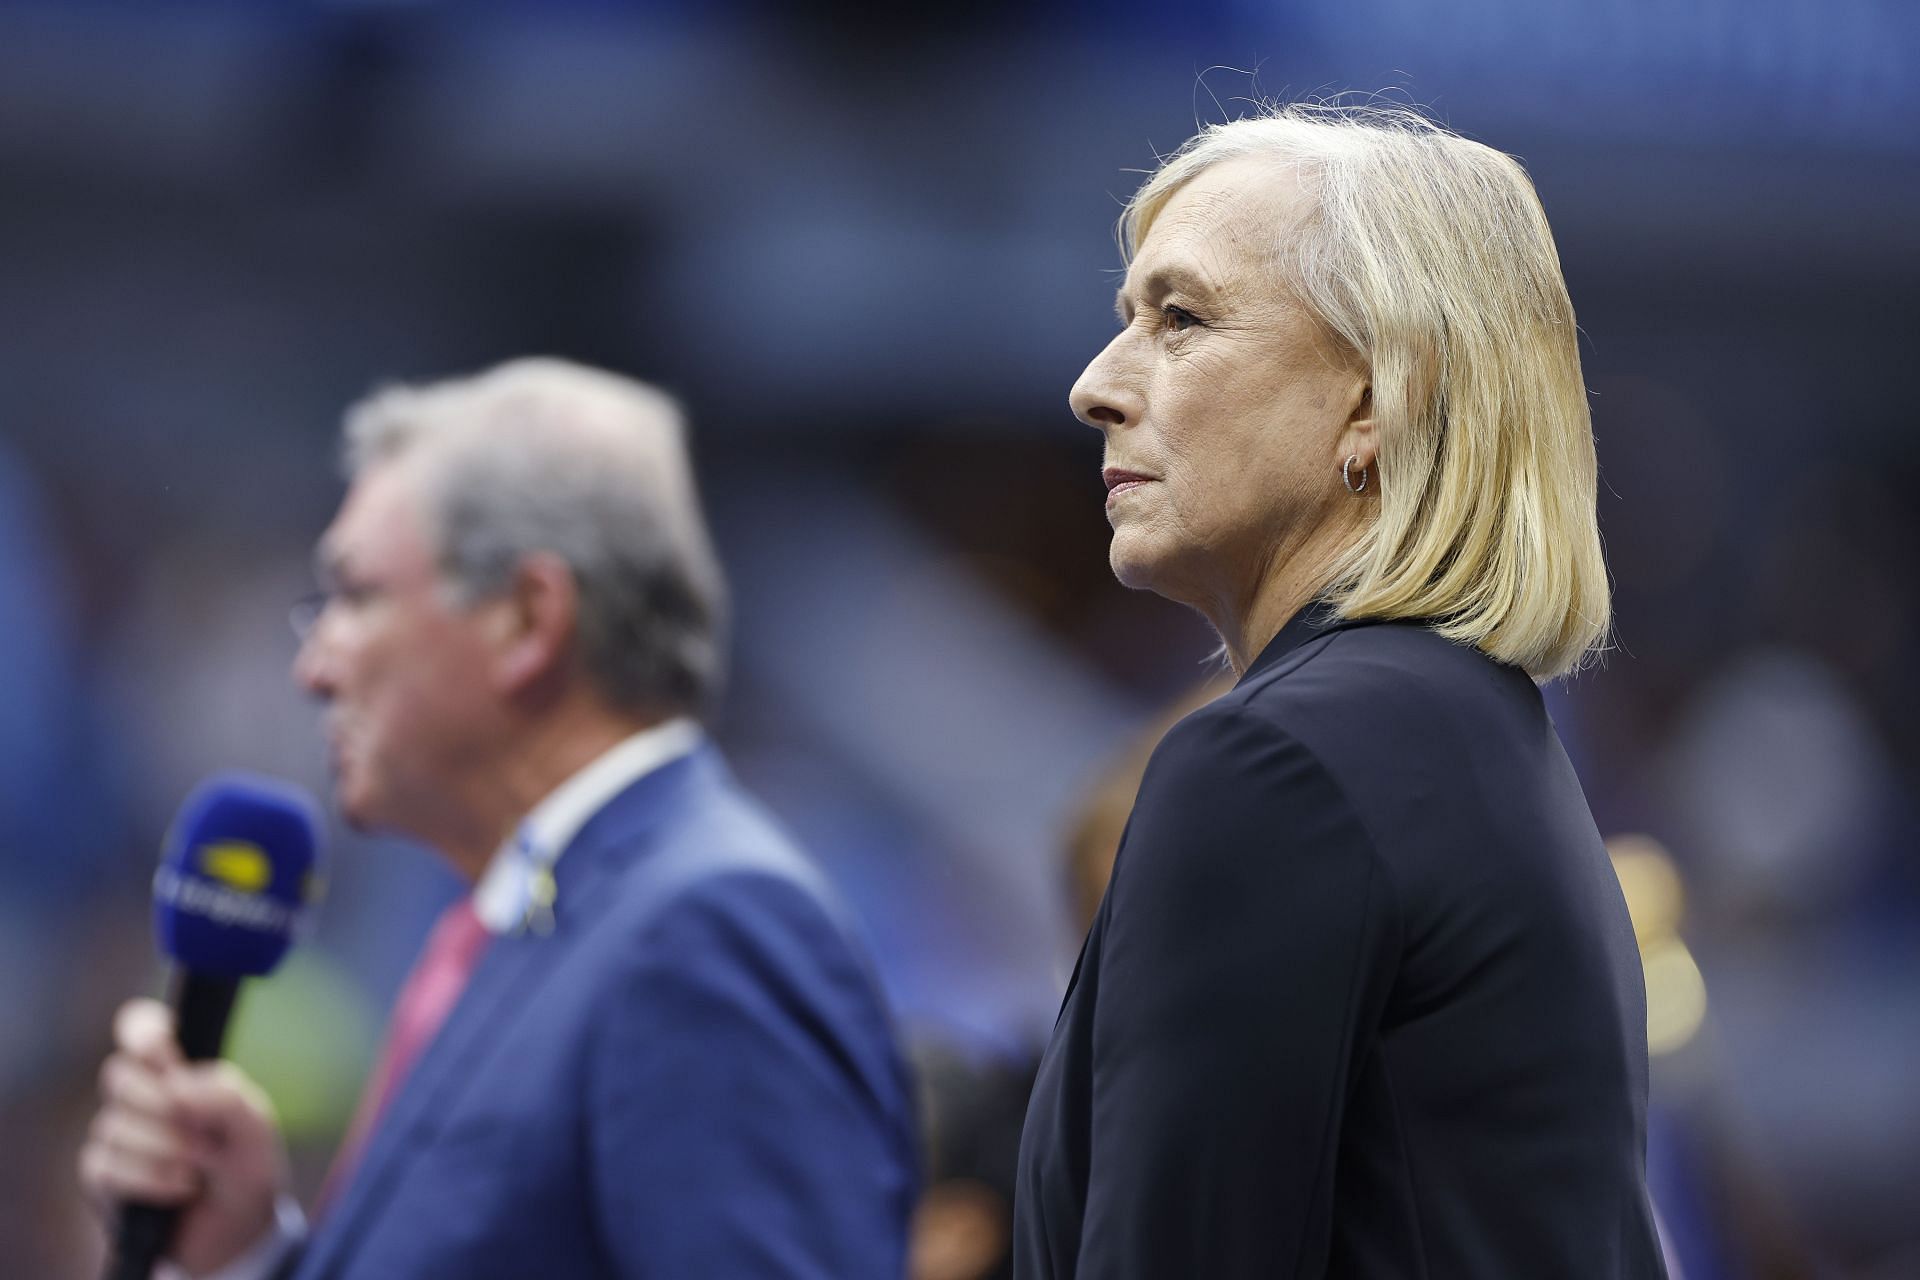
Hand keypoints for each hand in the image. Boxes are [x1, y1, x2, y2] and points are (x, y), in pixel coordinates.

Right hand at [78, 998, 290, 1277]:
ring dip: (166, 1149)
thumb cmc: (246, 1167)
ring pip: (113, 1125)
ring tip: (200, 1167)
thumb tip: (177, 1085)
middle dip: (162, 1103)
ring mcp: (118, 1138)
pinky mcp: (103, 1178)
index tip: (161, 1043)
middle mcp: (141, 1100)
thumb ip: (225, 1096)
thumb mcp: (255, 1127)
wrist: (238, 1229)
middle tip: (202, 1132)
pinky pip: (105, 1166)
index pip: (141, 1031)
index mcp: (179, 1074)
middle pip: (118, 1075)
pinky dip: (149, 1178)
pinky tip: (181, 1188)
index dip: (141, 1029)